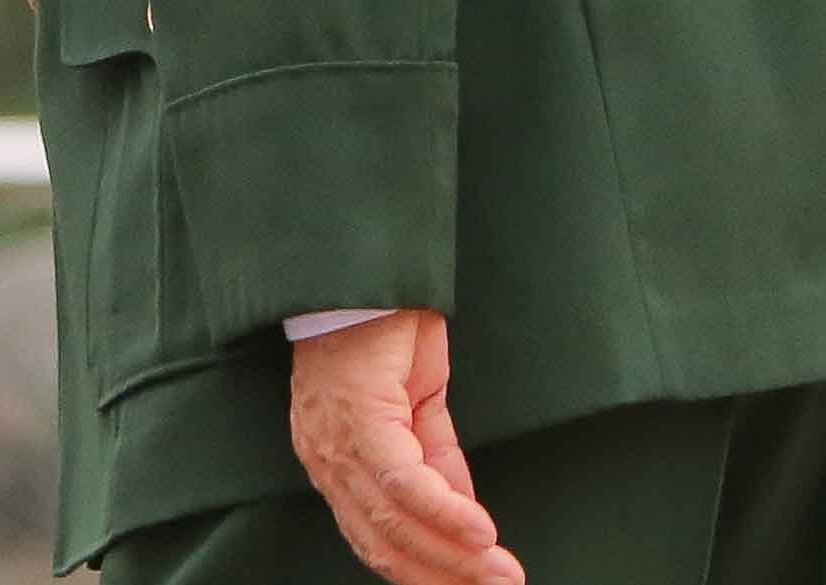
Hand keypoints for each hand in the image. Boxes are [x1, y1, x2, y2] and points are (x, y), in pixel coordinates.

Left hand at [288, 312, 518, 584]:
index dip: (426, 574)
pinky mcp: (359, 418)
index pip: (376, 542)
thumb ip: (436, 464)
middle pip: (383, 546)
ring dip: (454, 556)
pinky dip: (446, 513)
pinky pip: (404, 482)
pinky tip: (480, 531)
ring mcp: (337, 443)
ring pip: (394, 524)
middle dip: (445, 578)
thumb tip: (466, 519)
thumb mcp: (417, 409)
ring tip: (499, 573)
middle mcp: (326, 462)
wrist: (366, 271)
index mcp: (336, 464)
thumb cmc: (384, 331)